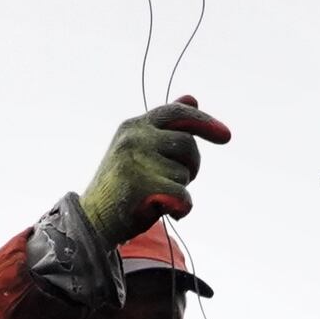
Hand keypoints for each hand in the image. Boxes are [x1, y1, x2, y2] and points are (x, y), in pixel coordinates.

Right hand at [77, 98, 231, 243]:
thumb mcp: (142, 149)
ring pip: (184, 172)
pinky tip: (168, 211)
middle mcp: (133, 138)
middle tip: (179, 180)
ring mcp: (135, 161)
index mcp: (133, 126)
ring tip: (157, 195)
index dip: (204, 121)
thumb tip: (192, 97)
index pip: (176, 113)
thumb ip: (166, 128)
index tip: (226, 136)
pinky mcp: (140, 186)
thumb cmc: (122, 186)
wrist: (93, 221)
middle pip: (187, 144)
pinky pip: (182, 195)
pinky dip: (182, 208)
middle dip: (192, 165)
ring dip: (180, 188)